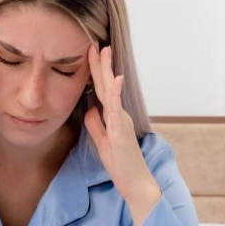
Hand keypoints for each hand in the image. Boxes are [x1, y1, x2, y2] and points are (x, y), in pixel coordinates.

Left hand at [84, 45, 161, 225]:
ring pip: (112, 91)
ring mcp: (122, 121)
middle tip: (94, 42)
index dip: (95, 73)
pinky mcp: (122, 131)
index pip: (102, 91)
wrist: (135, 183)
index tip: (89, 54)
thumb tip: (89, 110)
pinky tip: (116, 78)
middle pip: (107, 85)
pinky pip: (117, 108)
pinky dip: (116, 93)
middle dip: (100, 64)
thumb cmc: (121, 165)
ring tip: (103, 51)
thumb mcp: (103, 142)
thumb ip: (96, 126)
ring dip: (108, 71)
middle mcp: (120, 115)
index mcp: (114, 117)